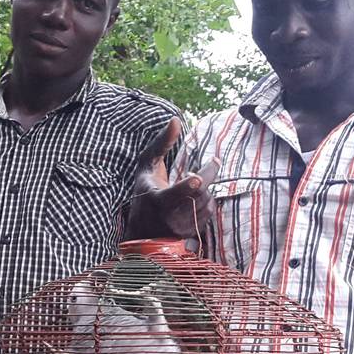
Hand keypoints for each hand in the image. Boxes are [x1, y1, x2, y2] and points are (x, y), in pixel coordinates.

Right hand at [130, 119, 218, 239]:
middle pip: (199, 192)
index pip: (176, 193)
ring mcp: (182, 227)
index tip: (196, 177)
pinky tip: (194, 199)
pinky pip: (209, 212)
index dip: (188, 185)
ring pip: (207, 202)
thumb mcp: (146, 166)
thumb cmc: (144, 191)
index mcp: (157, 200)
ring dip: (205, 189)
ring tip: (193, 185)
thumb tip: (176, 120)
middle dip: (206, 175)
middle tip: (208, 164)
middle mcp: (170, 217)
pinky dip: (206, 200)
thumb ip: (161, 143)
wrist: (143, 230)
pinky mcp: (192, 233)